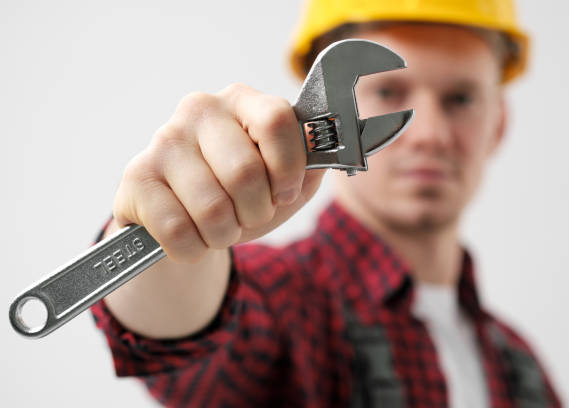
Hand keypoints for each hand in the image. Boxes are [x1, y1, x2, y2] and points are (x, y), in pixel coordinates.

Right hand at [113, 84, 325, 262]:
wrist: (186, 221)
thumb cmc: (241, 197)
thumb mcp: (285, 181)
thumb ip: (311, 164)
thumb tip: (325, 149)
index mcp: (243, 102)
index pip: (277, 121)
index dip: (288, 169)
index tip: (284, 192)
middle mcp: (200, 109)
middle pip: (245, 173)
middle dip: (255, 212)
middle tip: (246, 215)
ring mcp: (163, 140)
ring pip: (212, 210)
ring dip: (224, 235)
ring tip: (218, 227)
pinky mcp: (136, 178)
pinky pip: (178, 232)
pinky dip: (193, 249)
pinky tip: (190, 236)